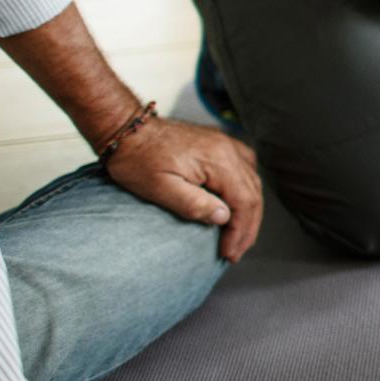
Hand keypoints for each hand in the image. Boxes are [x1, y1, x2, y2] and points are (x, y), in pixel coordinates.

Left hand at [105, 118, 264, 261]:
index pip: (244, 202)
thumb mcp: (160, 188)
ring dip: (248, 211)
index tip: (229, 252)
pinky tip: (239, 203)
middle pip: (253, 194)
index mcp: (218, 160)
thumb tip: (224, 217)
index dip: (240, 231)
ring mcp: (226, 144)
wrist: (126, 128)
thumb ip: (194, 204)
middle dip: (247, 227)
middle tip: (235, 251)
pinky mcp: (219, 144)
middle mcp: (229, 149)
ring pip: (252, 182)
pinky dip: (246, 191)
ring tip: (239, 234)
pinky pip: (245, 169)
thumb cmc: (137, 158)